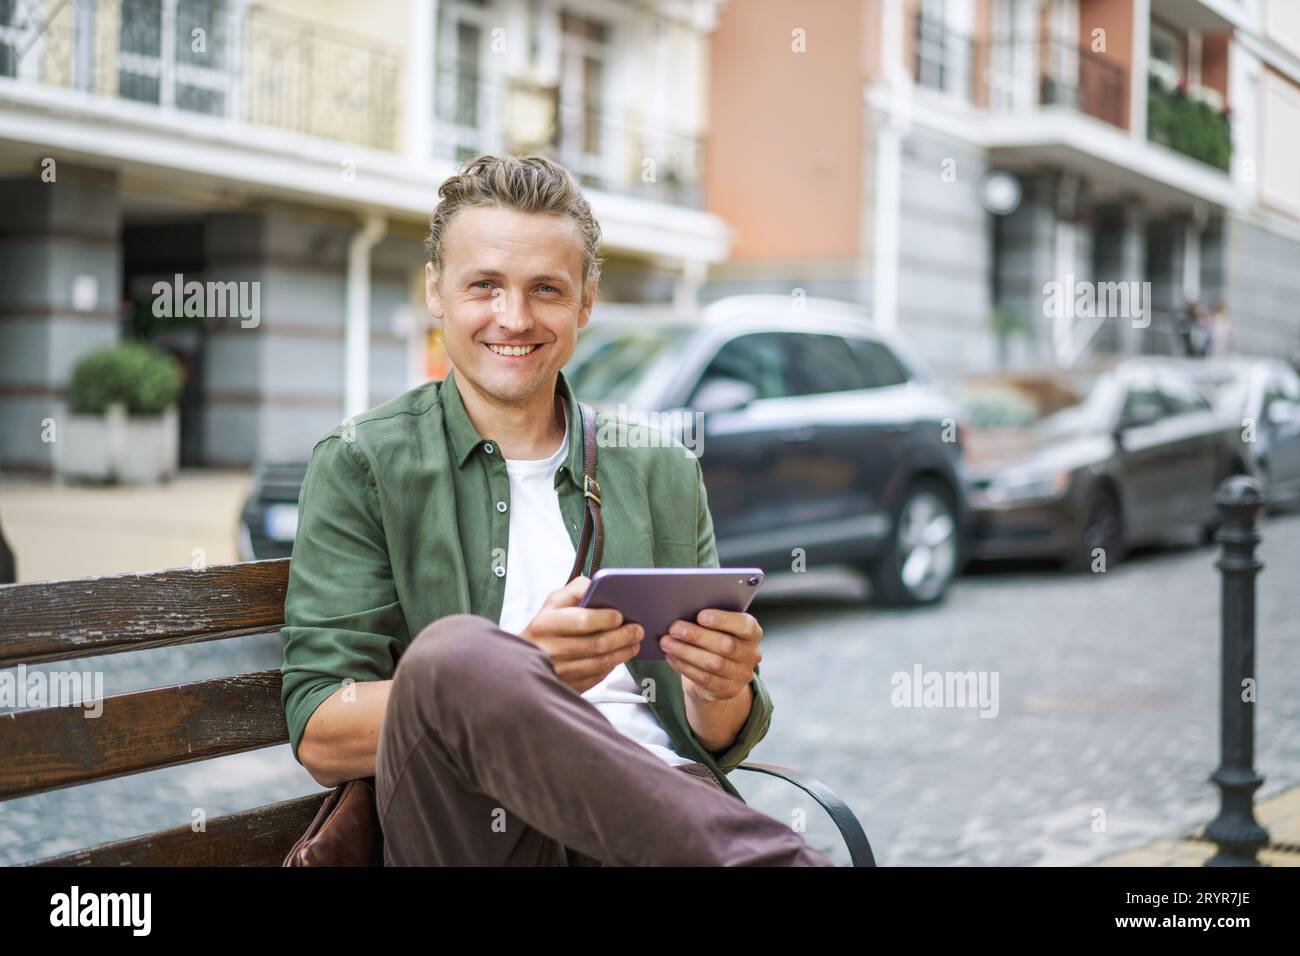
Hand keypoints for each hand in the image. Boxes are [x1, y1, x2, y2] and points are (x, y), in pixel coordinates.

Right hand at [517, 575, 643, 693]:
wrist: (523, 661)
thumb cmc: (543, 628)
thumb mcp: (552, 603)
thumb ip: (574, 590)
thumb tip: (595, 585)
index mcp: (545, 624)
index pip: (582, 621)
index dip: (605, 618)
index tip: (620, 615)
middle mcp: (550, 649)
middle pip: (596, 644)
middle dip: (622, 636)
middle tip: (637, 629)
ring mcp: (558, 672)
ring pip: (599, 663)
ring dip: (622, 653)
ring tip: (633, 643)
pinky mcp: (567, 687)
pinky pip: (596, 678)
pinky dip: (611, 667)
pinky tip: (618, 657)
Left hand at [660, 608, 761, 703]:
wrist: (720, 674)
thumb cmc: (716, 640)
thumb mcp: (720, 628)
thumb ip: (711, 620)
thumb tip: (685, 611)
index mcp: (753, 633)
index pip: (745, 626)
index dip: (723, 620)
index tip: (700, 615)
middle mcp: (751, 654)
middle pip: (726, 645)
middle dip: (697, 636)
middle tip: (674, 628)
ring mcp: (741, 675)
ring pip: (713, 663)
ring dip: (686, 652)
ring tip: (667, 642)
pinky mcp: (727, 689)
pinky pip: (704, 678)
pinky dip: (684, 666)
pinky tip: (671, 656)